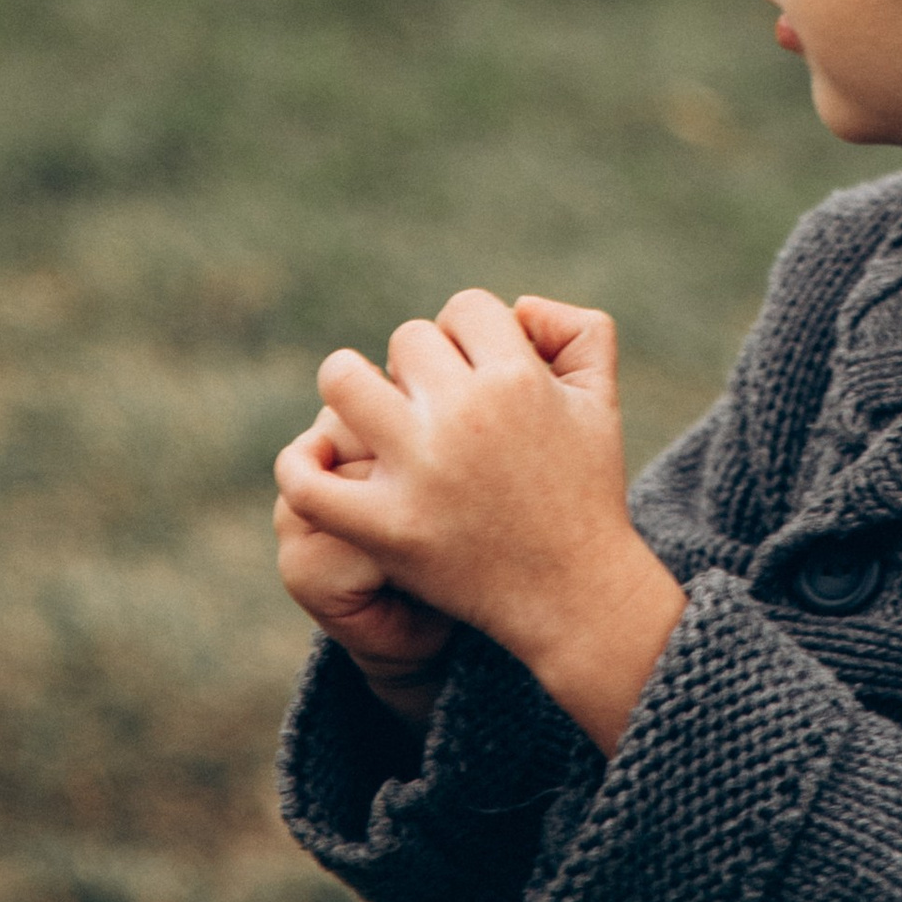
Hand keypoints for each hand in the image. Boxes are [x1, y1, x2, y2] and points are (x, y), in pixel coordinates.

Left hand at [273, 291, 685, 755]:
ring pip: (344, 382)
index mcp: (517, 379)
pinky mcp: (386, 528)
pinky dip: (301, 464)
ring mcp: (419, 473)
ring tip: (369, 412)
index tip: (477, 373)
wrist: (573, 593)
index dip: (470, 335)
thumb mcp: (600, 396)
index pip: (464, 308)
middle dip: (421, 367)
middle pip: (407, 340)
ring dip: (352, 387)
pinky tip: (317, 457)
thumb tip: (517, 307)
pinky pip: (309, 483)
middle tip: (436, 408)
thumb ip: (574, 328)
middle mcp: (464, 417)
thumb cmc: (583, 488)